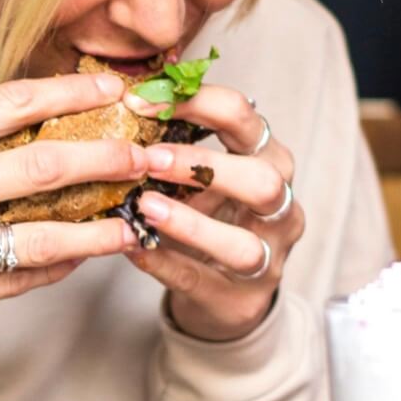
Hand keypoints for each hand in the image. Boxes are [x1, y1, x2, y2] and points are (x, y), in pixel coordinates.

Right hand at [0, 71, 152, 374]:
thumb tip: (25, 135)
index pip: (7, 103)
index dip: (69, 91)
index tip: (110, 87)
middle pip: (42, 164)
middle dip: (107, 156)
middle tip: (145, 154)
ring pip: (44, 233)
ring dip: (99, 226)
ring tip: (132, 221)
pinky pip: (19, 280)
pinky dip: (58, 267)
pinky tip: (80, 257)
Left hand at [122, 86, 303, 341]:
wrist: (222, 291)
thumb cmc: (207, 214)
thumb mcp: (198, 174)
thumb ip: (172, 141)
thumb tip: (121, 99)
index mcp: (268, 159)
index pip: (244, 117)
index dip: (195, 102)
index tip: (140, 102)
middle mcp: (279, 208)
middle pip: (262, 181)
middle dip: (203, 166)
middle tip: (149, 159)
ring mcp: (267, 259)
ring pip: (242, 244)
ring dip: (189, 223)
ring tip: (143, 205)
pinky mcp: (240, 301)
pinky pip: (201, 281)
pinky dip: (164, 262)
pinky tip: (133, 246)